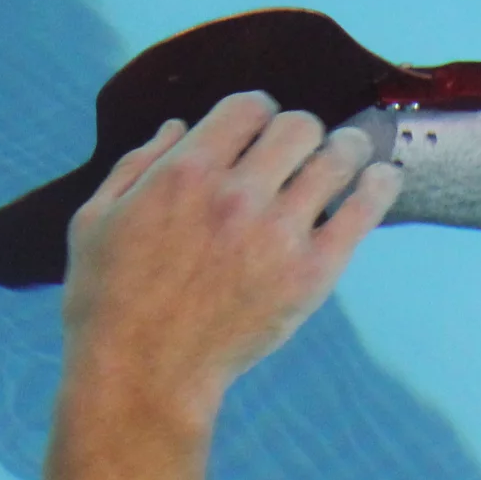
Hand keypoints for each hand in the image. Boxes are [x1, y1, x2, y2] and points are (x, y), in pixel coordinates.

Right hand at [59, 91, 401, 433]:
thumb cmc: (110, 298)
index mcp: (186, 172)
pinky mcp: (312, 273)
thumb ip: (138, 164)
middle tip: (300, 149)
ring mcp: (279, 233)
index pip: (248, 107)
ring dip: (345, 150)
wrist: (145, 372)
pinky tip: (384, 178)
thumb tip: (179, 126)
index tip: (260, 128)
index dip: (257, 112)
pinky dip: (380, 186)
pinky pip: (363, 212)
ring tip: (347, 154)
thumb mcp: (97, 218)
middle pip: (299, 127)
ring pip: (337, 160)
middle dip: (300, 131)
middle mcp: (238, 194)